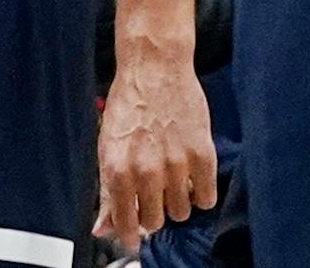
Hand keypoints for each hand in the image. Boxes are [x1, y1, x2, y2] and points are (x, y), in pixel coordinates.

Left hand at [94, 50, 216, 250]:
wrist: (154, 69)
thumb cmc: (128, 105)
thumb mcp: (107, 146)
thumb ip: (107, 190)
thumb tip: (102, 229)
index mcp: (116, 168)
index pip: (124, 223)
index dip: (128, 235)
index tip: (131, 239)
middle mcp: (145, 170)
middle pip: (155, 222)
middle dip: (152, 214)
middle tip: (152, 194)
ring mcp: (176, 165)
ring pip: (181, 213)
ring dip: (176, 201)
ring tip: (170, 177)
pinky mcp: (203, 157)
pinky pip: (206, 199)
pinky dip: (200, 192)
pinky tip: (190, 175)